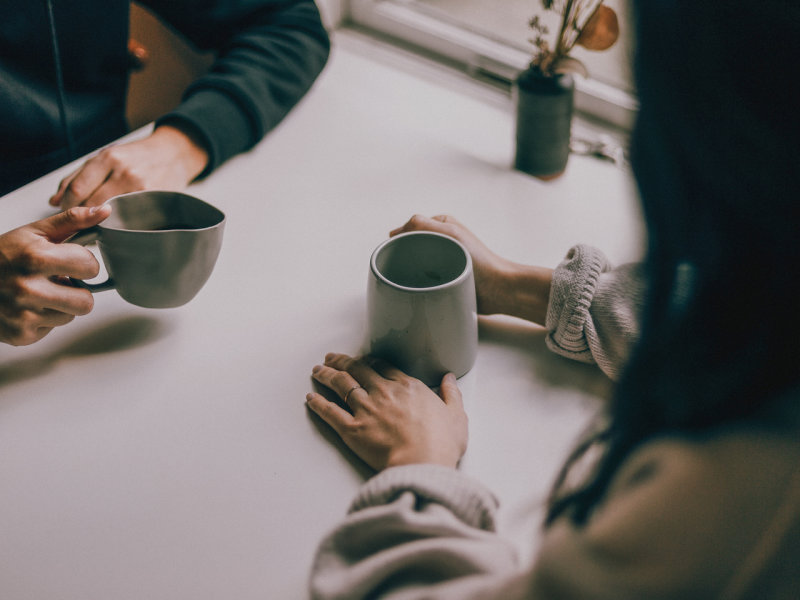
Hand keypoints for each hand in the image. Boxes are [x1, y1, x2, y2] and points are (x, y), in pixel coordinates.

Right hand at [0, 205, 110, 345]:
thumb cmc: (3, 255)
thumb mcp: (35, 232)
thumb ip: (73, 220)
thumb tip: (105, 210)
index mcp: (35, 258)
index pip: (90, 266)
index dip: (84, 263)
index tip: (70, 261)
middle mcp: (27, 288)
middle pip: (86, 301)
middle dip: (77, 290)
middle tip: (58, 281)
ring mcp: (23, 315)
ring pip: (71, 316)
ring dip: (61, 305)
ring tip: (40, 292)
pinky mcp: (20, 335)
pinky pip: (52, 329)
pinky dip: (44, 319)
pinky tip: (28, 306)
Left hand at [49, 125, 208, 209]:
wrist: (174, 154)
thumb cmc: (137, 156)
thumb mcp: (107, 156)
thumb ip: (78, 176)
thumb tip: (54, 201)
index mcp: (108, 157)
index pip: (77, 190)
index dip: (67, 207)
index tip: (66, 214)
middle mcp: (124, 172)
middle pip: (92, 204)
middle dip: (81, 217)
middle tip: (80, 224)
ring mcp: (142, 187)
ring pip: (110, 215)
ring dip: (100, 223)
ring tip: (98, 225)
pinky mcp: (155, 200)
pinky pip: (130, 218)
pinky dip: (120, 225)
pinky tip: (118, 224)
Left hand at [306, 353, 467, 470]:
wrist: (422, 464)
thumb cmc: (441, 444)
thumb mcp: (456, 416)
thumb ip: (451, 394)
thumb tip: (449, 379)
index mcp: (407, 387)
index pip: (382, 366)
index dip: (368, 361)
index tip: (361, 359)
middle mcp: (383, 392)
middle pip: (357, 370)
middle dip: (342, 361)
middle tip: (331, 357)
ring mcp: (366, 409)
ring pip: (341, 385)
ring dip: (327, 375)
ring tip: (317, 370)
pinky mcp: (352, 429)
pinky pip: (330, 412)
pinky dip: (318, 403)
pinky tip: (310, 398)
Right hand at [391, 215, 552, 323]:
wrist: (498, 290)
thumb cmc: (479, 261)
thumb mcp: (450, 233)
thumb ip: (422, 224)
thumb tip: (395, 232)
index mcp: (442, 225)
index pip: (409, 228)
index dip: (399, 239)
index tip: (395, 253)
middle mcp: (441, 241)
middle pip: (410, 246)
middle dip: (403, 257)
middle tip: (401, 269)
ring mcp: (442, 260)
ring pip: (414, 264)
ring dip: (410, 272)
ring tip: (410, 280)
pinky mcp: (444, 279)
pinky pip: (423, 279)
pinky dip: (417, 283)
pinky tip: (417, 290)